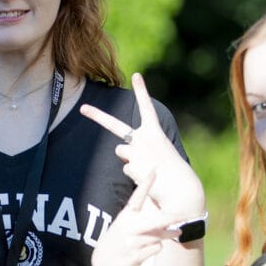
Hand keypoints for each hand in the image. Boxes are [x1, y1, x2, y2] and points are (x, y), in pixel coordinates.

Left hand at [80, 73, 204, 219]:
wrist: (182, 189)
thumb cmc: (174, 172)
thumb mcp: (160, 153)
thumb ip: (141, 147)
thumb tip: (121, 150)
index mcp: (155, 132)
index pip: (147, 108)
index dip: (141, 91)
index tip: (136, 75)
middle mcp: (143, 137)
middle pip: (113, 126)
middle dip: (96, 116)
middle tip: (83, 108)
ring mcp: (135, 151)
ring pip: (122, 152)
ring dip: (130, 159)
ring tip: (147, 168)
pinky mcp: (130, 165)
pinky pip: (126, 169)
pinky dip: (135, 175)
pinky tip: (147, 177)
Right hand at [92, 173, 181, 265]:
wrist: (103, 264)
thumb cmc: (120, 238)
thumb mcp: (125, 222)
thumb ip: (144, 216)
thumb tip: (166, 209)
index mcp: (125, 216)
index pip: (136, 198)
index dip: (145, 184)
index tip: (154, 171)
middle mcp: (127, 228)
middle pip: (153, 221)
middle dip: (168, 219)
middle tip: (181, 215)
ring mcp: (130, 243)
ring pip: (158, 236)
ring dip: (168, 234)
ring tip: (176, 232)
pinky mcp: (134, 257)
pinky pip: (156, 248)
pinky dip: (156, 248)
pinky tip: (149, 249)